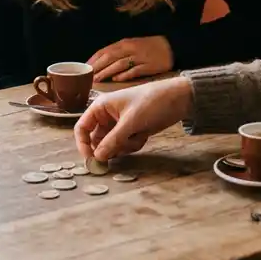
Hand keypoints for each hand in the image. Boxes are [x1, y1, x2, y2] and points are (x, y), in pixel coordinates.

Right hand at [74, 76, 193, 160]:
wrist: (178, 100)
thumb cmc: (151, 103)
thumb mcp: (131, 122)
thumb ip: (112, 140)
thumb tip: (97, 157)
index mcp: (101, 107)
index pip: (82, 128)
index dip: (83, 144)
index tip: (91, 159)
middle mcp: (107, 116)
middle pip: (97, 140)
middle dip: (109, 147)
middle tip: (120, 151)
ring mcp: (120, 125)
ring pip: (111, 145)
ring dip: (123, 147)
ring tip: (137, 136)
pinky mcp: (131, 131)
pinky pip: (124, 145)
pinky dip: (132, 145)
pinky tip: (144, 135)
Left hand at [88, 35, 173, 82]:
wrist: (172, 46)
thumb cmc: (149, 48)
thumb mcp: (132, 46)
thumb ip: (118, 54)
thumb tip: (100, 64)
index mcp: (125, 43)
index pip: (104, 51)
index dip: (93, 59)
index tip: (84, 68)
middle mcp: (130, 49)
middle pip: (110, 57)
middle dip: (97, 67)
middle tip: (87, 76)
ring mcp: (140, 57)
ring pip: (120, 64)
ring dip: (107, 71)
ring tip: (98, 79)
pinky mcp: (149, 66)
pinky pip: (135, 70)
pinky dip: (125, 75)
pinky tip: (117, 80)